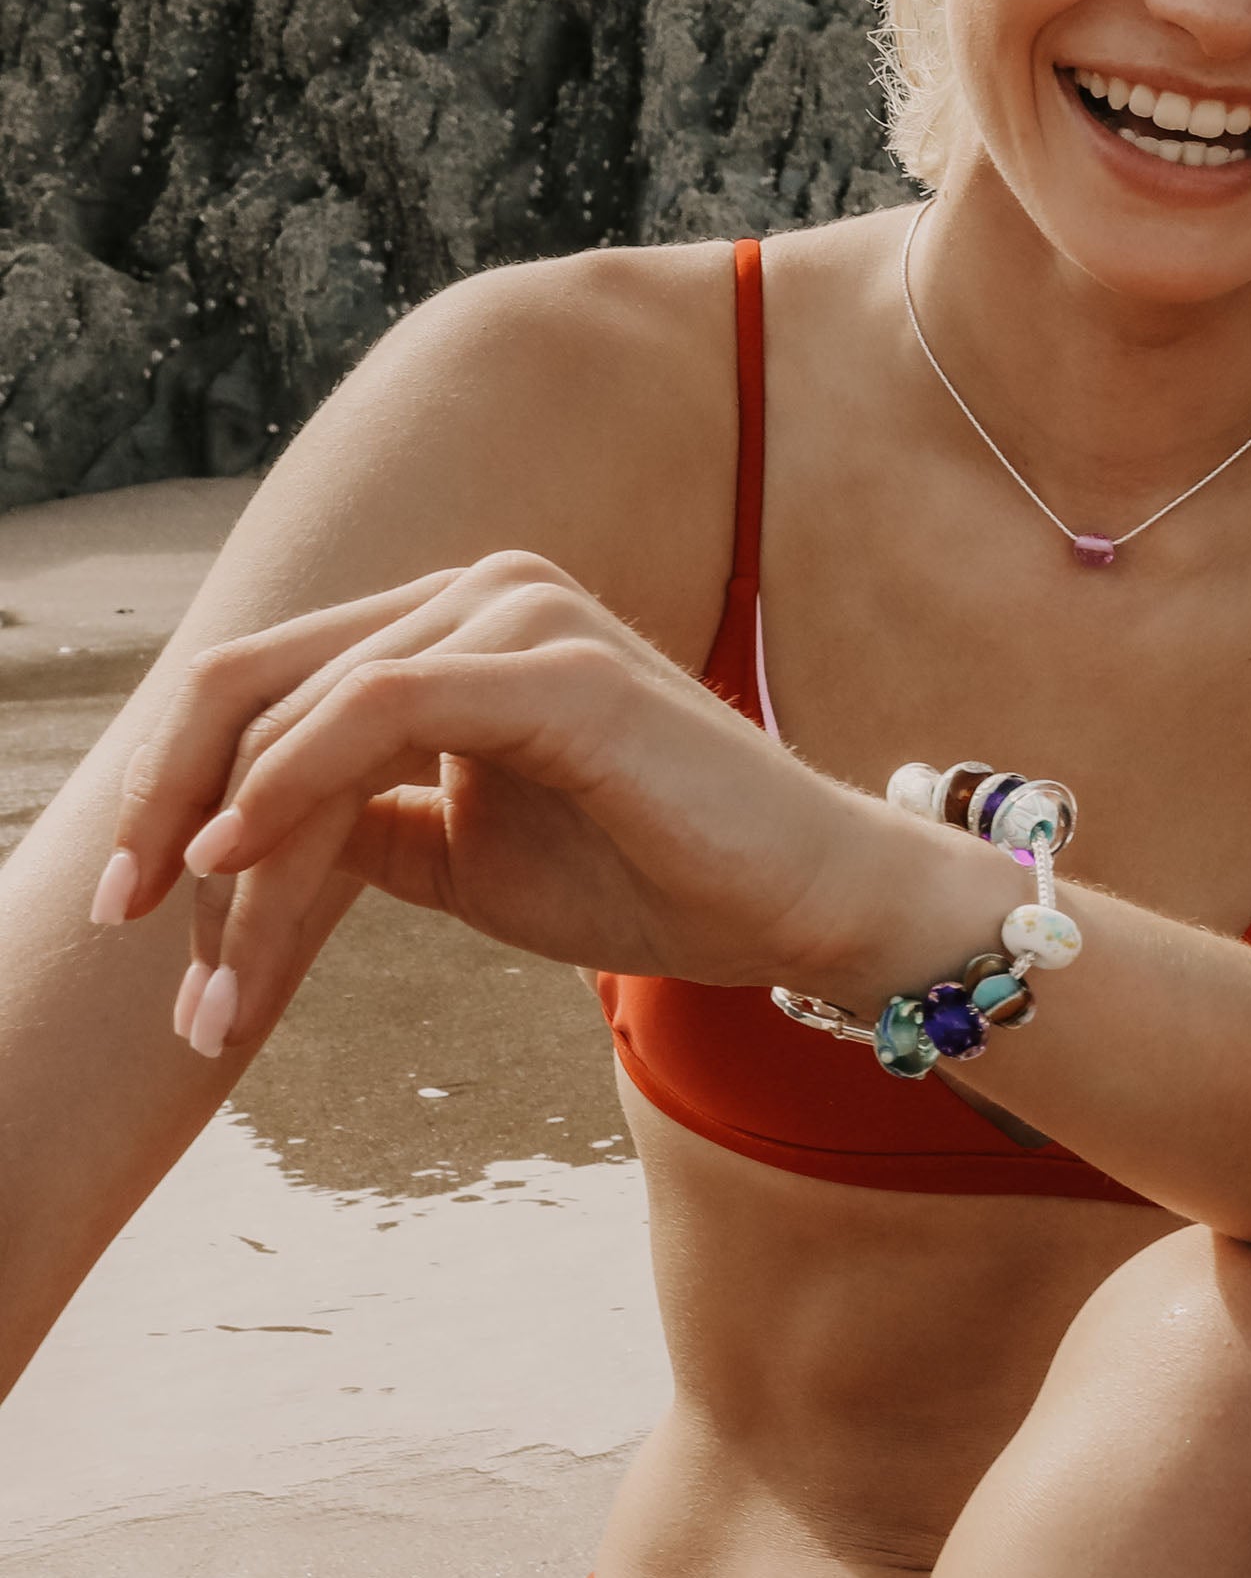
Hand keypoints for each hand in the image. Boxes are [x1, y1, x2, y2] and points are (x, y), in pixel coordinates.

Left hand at [91, 553, 968, 1052]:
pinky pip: (377, 711)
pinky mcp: (557, 667)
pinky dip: (289, 784)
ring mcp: (521, 615)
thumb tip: (239, 846)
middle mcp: (480, 591)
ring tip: (214, 986)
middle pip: (251, 687)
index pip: (268, 694)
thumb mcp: (464, 854)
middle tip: (125, 929)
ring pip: (301, 721)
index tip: (134, 914)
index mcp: (457, 625)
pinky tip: (233, 861)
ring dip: (233, 861)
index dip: (174, 796)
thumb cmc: (654, 873)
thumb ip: (362, 825)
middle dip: (167, 817)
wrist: (798, 899)